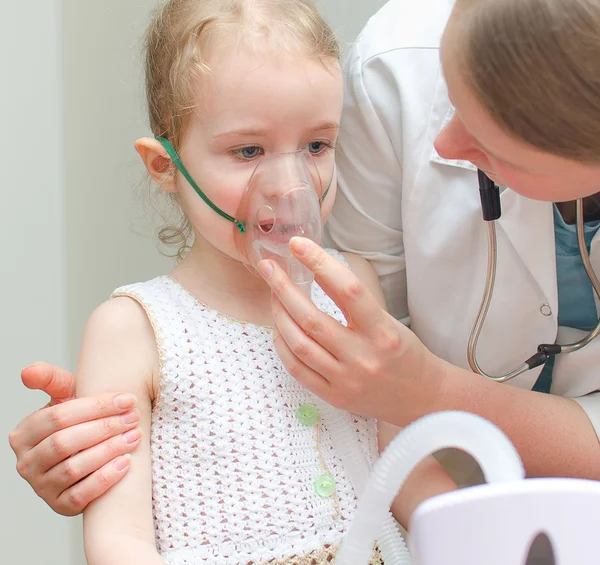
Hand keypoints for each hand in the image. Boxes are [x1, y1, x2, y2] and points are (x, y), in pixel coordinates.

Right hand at [8, 362, 140, 515]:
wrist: (86, 452)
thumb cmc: (78, 420)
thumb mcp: (66, 396)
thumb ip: (51, 380)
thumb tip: (28, 371)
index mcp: (24, 433)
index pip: (58, 417)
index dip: (95, 407)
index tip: (127, 399)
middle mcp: (26, 462)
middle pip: (65, 443)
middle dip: (104, 428)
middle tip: (134, 418)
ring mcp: (41, 487)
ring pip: (73, 469)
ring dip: (107, 451)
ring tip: (133, 437)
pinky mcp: (59, 506)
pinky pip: (80, 496)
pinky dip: (104, 479)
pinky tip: (125, 464)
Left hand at [259, 238, 447, 424]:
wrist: (421, 398)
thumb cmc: (403, 352)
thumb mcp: (387, 320)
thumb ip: (352, 300)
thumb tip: (317, 269)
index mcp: (383, 332)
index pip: (348, 290)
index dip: (320, 263)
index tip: (298, 245)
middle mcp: (364, 357)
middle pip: (312, 319)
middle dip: (284, 289)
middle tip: (269, 267)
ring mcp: (347, 380)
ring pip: (299, 344)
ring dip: (280, 315)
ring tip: (273, 295)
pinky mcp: (334, 396)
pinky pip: (297, 370)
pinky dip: (283, 346)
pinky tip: (279, 328)